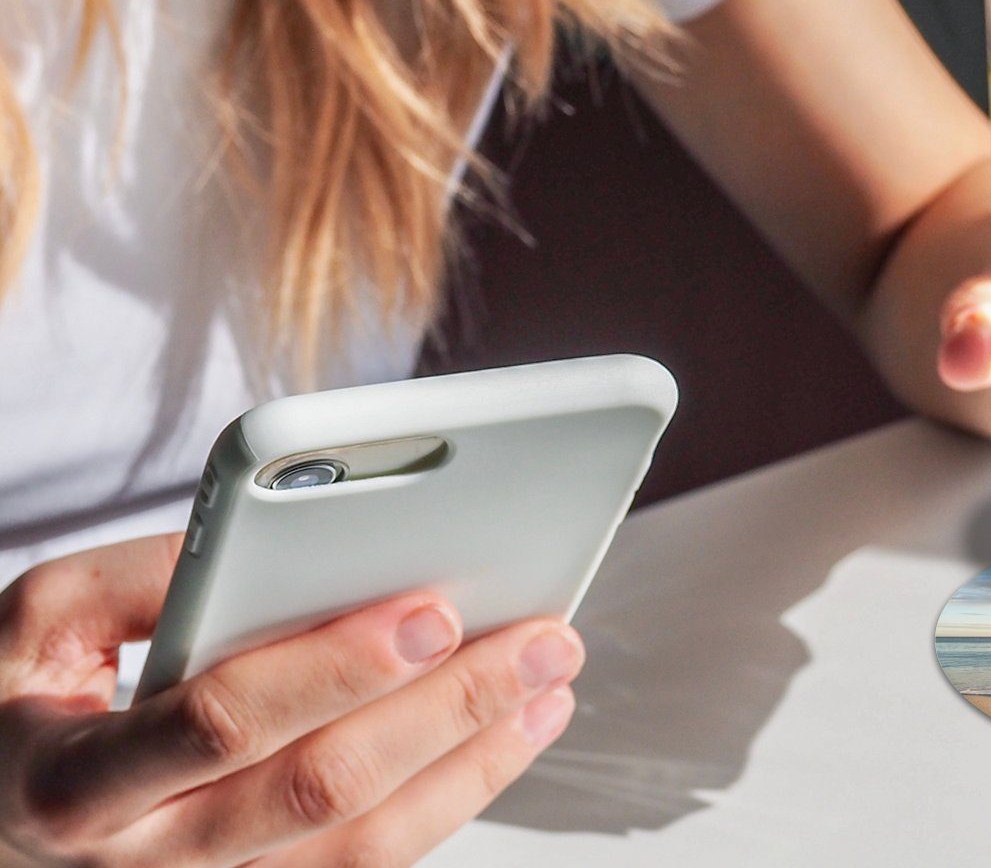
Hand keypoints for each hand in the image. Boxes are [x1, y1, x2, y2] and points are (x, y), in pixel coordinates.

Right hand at [0, 533, 582, 866]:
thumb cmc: (18, 709)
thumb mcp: (37, 624)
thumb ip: (143, 577)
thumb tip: (278, 540)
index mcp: (80, 781)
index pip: (226, 723)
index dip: (336, 668)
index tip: (432, 609)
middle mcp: (150, 859)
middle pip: (325, 789)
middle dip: (448, 710)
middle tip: (541, 641)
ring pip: (366, 844)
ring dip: (476, 760)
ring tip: (551, 684)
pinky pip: (369, 863)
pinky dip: (453, 798)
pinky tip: (507, 737)